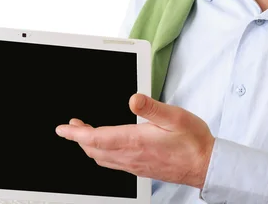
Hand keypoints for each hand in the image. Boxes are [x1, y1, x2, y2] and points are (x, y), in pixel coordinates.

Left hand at [55, 93, 214, 188]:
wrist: (205, 165)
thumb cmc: (192, 141)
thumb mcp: (175, 117)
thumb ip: (152, 107)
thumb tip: (133, 99)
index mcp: (136, 141)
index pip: (98, 139)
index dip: (77, 134)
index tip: (63, 129)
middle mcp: (132, 155)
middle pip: (94, 150)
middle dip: (79, 139)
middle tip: (70, 127)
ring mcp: (135, 165)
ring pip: (102, 159)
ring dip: (89, 146)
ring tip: (83, 134)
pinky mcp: (140, 168)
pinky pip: (112, 164)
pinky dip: (101, 154)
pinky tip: (106, 146)